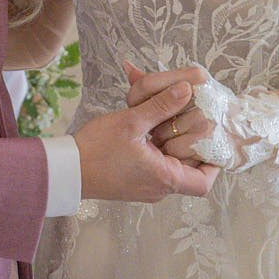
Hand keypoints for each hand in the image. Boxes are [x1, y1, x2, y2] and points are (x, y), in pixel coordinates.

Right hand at [74, 78, 219, 201]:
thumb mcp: (130, 122)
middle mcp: (158, 188)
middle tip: (194, 122)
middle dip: (193, 147)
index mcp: (163, 178)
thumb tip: (187, 89)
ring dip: (174, 145)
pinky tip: (151, 128)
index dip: (214, 163)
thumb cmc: (95, 150)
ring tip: (172, 121)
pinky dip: (158, 148)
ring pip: (172, 167)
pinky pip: (156, 167)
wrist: (65, 170)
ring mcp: (146, 187)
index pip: (203, 182)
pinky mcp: (134, 182)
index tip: (213, 141)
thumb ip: (161, 106)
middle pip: (190, 172)